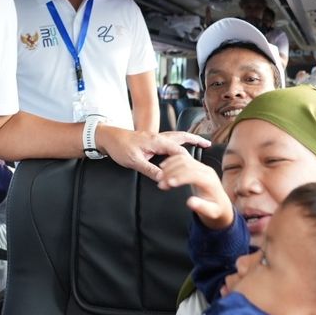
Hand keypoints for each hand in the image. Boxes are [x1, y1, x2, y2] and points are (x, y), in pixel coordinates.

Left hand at [96, 126, 210, 180]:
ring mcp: (155, 137)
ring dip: (188, 138)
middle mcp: (158, 137)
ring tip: (198, 142)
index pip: (179, 151)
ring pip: (176, 136)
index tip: (194, 171)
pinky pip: (169, 138)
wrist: (107, 137)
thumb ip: (149, 170)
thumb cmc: (119, 147)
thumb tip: (163, 179)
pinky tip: (179, 146)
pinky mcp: (151, 139)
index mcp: (157, 141)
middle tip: (207, 143)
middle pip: (181, 137)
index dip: (187, 162)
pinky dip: (178, 140)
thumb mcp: (134, 161)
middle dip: (194, 140)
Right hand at [157, 153, 232, 228]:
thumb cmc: (215, 209)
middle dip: (172, 172)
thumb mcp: (211, 212)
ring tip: (160, 177)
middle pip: (187, 165)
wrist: (220, 203)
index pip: (194, 174)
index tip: (169, 183)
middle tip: (161, 183)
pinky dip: (172, 161)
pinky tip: (163, 167)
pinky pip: (183, 158)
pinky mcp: (196, 165)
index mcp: (211, 181)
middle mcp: (206, 171)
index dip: (180, 177)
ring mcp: (201, 166)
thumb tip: (190, 202)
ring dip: (169, 166)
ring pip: (183, 159)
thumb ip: (202, 207)